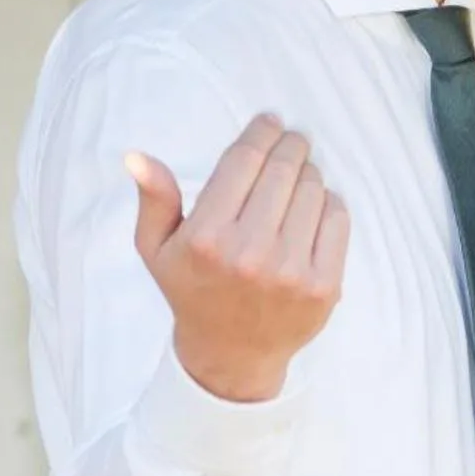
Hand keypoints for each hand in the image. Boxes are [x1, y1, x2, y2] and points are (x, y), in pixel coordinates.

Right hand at [127, 113, 349, 403]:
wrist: (232, 354)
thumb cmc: (192, 291)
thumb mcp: (157, 249)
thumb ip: (153, 200)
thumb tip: (137, 156)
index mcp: (206, 238)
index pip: (244, 161)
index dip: (260, 133)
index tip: (269, 121)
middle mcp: (249, 253)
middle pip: (283, 169)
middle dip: (290, 144)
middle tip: (292, 138)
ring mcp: (290, 271)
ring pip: (314, 189)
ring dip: (309, 173)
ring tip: (298, 177)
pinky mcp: (323, 285)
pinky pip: (337, 219)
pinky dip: (329, 203)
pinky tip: (313, 208)